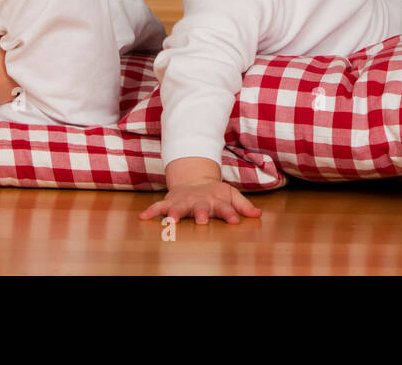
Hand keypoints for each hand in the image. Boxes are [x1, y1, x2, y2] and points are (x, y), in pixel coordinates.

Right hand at [139, 157, 261, 224]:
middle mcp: (199, 201)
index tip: (235, 221)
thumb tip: (258, 215)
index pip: (226, 208)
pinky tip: (142, 217)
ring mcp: (184, 201)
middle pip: (201, 208)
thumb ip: (243, 205)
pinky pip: (159, 207)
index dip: (231, 214)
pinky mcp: (171, 202)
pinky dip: (151, 211)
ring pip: (178, 208)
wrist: (194, 179)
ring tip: (170, 220)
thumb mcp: (231, 195)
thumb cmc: (214, 192)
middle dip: (201, 214)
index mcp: (216, 200)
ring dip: (174, 214)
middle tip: (202, 220)